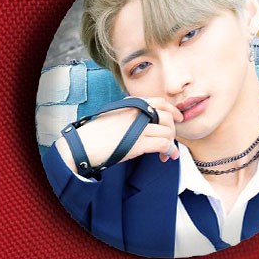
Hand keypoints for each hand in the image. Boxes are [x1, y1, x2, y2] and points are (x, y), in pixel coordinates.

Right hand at [55, 97, 183, 174]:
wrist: (82, 145)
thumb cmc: (93, 134)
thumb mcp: (113, 117)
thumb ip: (129, 117)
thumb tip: (144, 126)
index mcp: (130, 104)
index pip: (159, 101)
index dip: (172, 110)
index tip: (177, 118)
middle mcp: (136, 112)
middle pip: (167, 116)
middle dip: (173, 130)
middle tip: (171, 142)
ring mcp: (138, 127)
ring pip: (168, 131)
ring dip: (171, 144)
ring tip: (166, 154)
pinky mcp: (138, 142)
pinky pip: (164, 143)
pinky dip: (168, 151)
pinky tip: (164, 157)